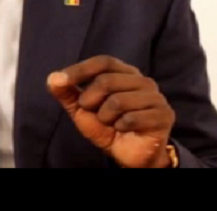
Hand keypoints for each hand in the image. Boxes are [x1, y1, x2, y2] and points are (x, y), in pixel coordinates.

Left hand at [47, 55, 175, 167]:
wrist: (129, 155)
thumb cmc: (108, 127)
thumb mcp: (82, 110)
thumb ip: (67, 93)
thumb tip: (52, 78)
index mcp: (125, 73)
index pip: (103, 62)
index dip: (81, 69)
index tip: (61, 80)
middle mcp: (143, 80)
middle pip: (107, 80)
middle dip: (91, 100)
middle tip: (93, 113)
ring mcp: (156, 97)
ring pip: (118, 101)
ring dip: (106, 117)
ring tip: (111, 123)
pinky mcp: (164, 115)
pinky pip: (131, 118)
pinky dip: (121, 127)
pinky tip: (124, 129)